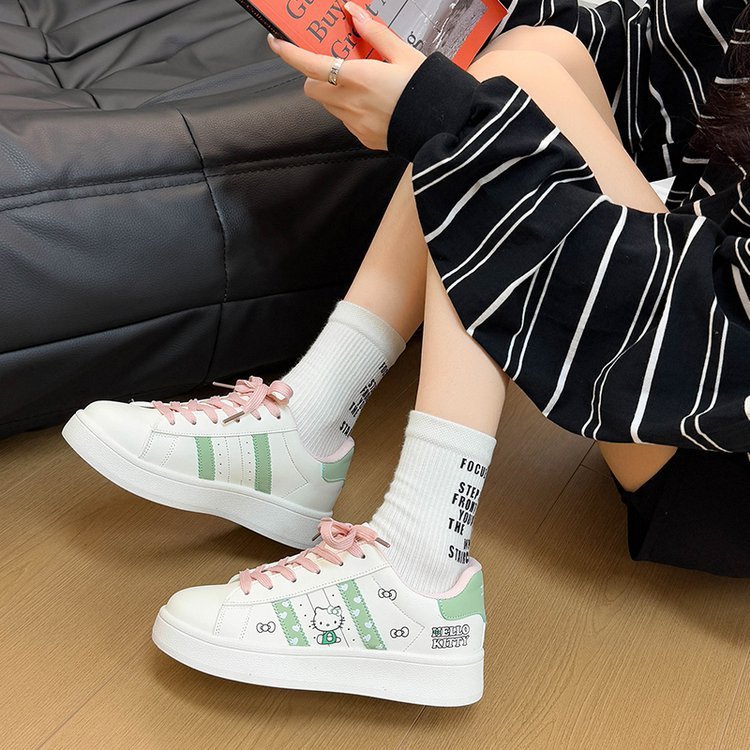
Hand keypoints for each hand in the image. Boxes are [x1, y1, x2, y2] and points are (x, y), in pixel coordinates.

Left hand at [267, 2, 424, 150]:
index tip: (277, 43)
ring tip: (364, 87)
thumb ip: (375, 33)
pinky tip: (374, 105)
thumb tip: (353, 13)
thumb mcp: (404, 53)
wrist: (441, 128)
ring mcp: (354, 123)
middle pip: (312, 88)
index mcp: (357, 77)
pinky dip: (352, 110)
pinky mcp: (362, 138)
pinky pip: (346, 121)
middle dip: (316, 76)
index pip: (309, 65)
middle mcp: (350, 103)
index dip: (289, 53)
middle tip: (335, 66)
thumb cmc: (425, 90)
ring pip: (328, 106)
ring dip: (335, 93)